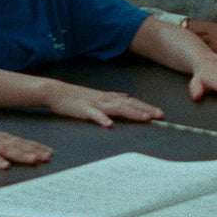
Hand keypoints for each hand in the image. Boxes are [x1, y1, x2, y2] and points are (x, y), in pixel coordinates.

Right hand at [0, 120, 52, 168]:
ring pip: (7, 150)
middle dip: (35, 151)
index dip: (36, 146)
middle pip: (18, 145)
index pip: (21, 141)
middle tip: (49, 156)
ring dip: (21, 155)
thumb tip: (9, 154)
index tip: (49, 151)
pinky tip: (5, 166)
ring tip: (35, 160)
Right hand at [42, 82, 163, 127]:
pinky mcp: (83, 109)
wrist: (56, 92)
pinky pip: (94, 115)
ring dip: (132, 113)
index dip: (146, 107)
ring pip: (117, 108)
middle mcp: (106, 99)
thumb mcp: (98, 96)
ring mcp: (95, 103)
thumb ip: (112, 97)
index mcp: (109, 97)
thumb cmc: (77, 96)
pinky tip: (110, 125)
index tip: (160, 113)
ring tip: (144, 118)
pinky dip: (102, 119)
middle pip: (129, 104)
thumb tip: (126, 96)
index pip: (132, 102)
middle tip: (160, 116)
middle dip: (145, 110)